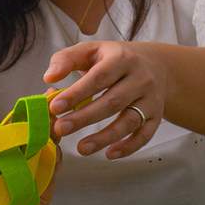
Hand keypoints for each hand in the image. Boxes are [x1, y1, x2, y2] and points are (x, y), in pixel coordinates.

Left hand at [45, 41, 166, 157]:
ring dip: (105, 137)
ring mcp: (151, 99)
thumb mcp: (91, 50)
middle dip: (85, 117)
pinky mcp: (156, 116)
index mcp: (122, 59)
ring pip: (129, 121)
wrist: (156, 65)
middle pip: (113, 101)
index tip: (55, 107)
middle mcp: (141, 78)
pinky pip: (145, 134)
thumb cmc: (114, 59)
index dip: (77, 93)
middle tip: (61, 129)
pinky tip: (109, 154)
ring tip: (81, 148)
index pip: (99, 77)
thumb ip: (66, 59)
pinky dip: (129, 146)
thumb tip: (48, 77)